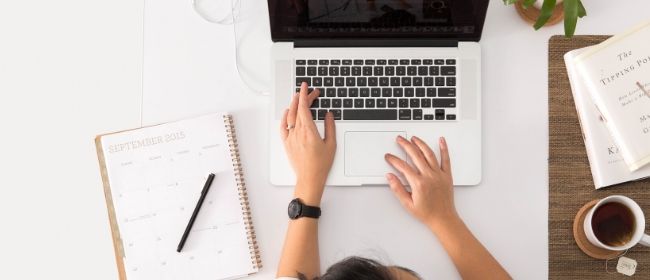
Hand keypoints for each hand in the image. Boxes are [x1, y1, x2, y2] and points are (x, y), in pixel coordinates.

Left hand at [281, 82, 335, 204]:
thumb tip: (328, 115)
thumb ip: (330, 127)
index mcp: (309, 131)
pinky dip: (284, 117)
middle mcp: (298, 133)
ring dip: (293, 105)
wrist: (309, 178)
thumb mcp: (331, 144)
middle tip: (309, 92)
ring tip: (298, 97)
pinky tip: (287, 112)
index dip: (305, 95)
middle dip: (303, 98)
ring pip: (290, 116)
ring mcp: (290, 138)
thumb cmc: (320, 164)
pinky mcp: (287, 143)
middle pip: (298, 109)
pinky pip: (283, 127)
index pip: (304, 107)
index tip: (306, 87)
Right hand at [384, 136, 457, 231]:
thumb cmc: (427, 213)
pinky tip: (441, 140)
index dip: (394, 160)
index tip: (389, 156)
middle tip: (400, 139)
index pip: (403, 167)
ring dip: (420, 144)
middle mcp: (429, 176)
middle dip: (405, 145)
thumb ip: (397, 189)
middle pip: (415, 155)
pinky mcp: (447, 175)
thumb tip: (390, 177)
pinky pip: (446, 159)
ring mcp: (439, 175)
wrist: (443, 219)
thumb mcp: (407, 204)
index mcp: (419, 183)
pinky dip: (444, 148)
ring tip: (414, 138)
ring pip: (429, 154)